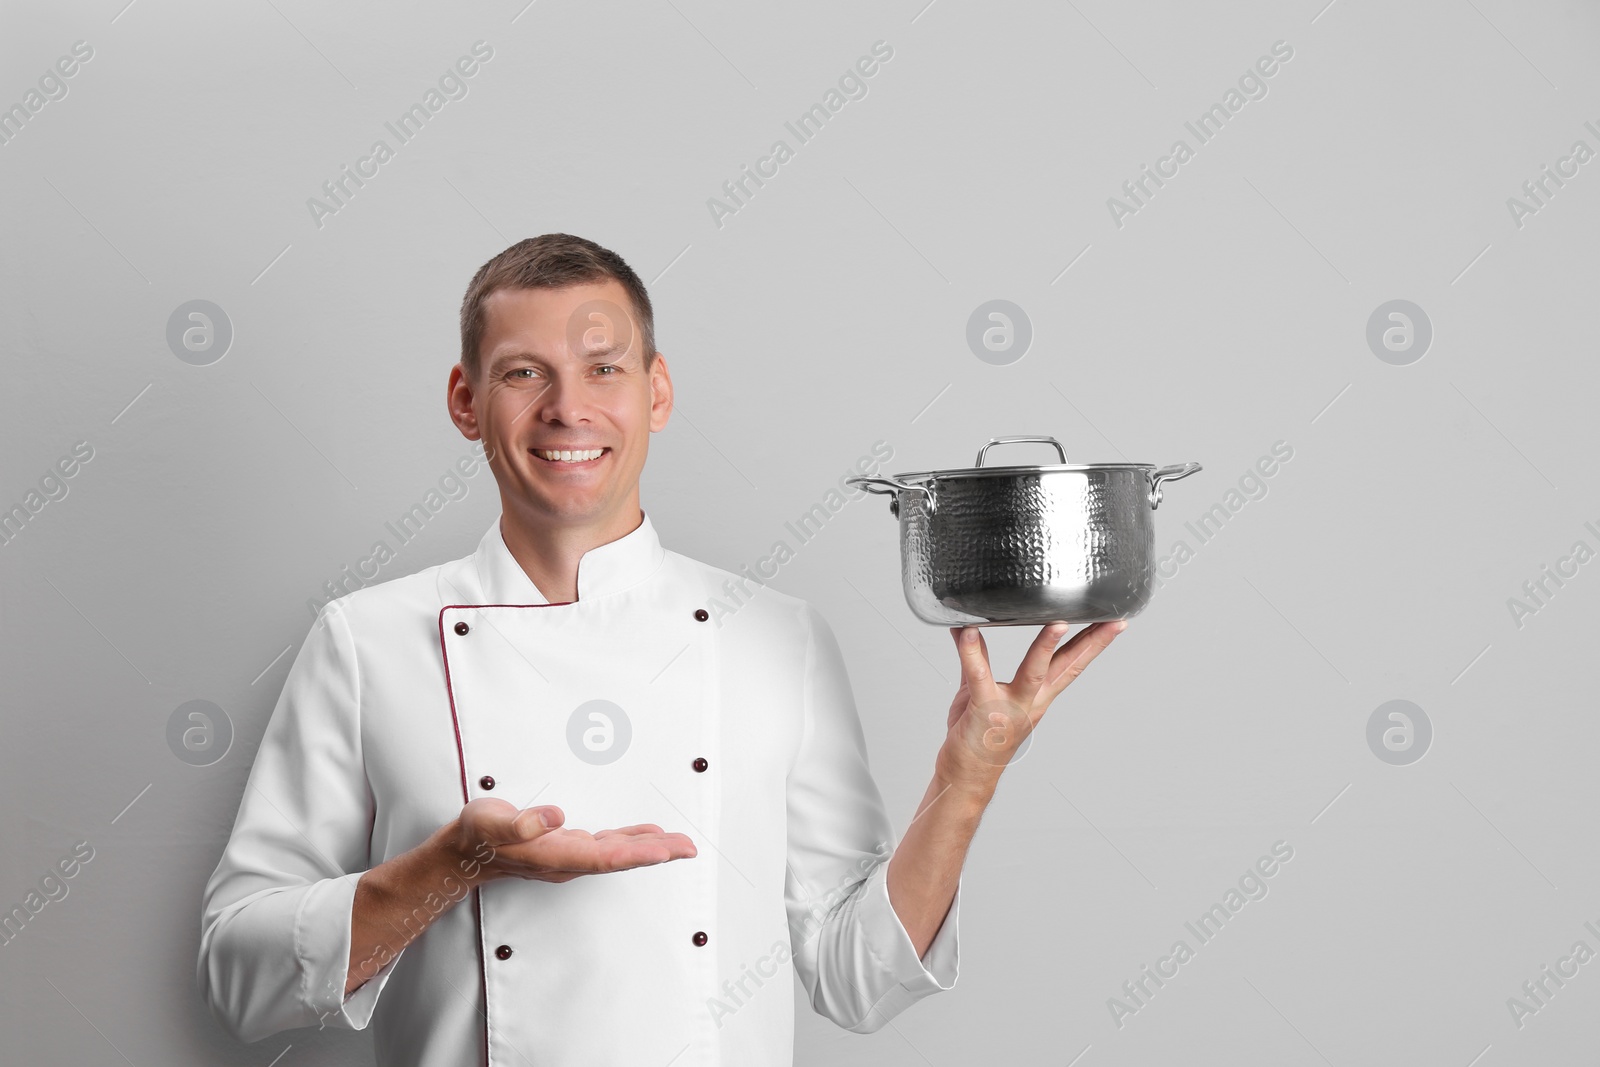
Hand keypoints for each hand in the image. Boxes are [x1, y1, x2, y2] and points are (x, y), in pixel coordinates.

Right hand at [445, 798, 697, 885]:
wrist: (464, 853)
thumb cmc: (476, 835)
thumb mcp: (489, 822)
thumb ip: (520, 823)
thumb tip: (554, 817)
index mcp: (554, 855)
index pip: (604, 857)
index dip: (636, 853)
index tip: (665, 850)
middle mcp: (567, 859)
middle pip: (620, 858)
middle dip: (657, 853)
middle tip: (690, 848)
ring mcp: (570, 855)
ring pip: (618, 852)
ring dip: (650, 848)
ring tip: (681, 843)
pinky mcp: (569, 847)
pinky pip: (609, 846)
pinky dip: (632, 840)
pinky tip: (648, 834)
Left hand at [936, 620, 1126, 798]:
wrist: (965, 777)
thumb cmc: (976, 736)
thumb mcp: (982, 690)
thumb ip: (979, 658)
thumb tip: (971, 627)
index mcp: (1037, 696)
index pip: (1071, 663)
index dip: (1094, 642)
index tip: (1114, 622)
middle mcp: (1031, 701)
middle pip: (1068, 667)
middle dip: (1092, 642)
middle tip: (1112, 620)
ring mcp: (1011, 707)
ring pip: (1034, 672)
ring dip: (1046, 647)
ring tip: (1057, 623)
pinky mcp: (984, 710)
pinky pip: (979, 676)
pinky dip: (972, 652)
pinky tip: (969, 631)